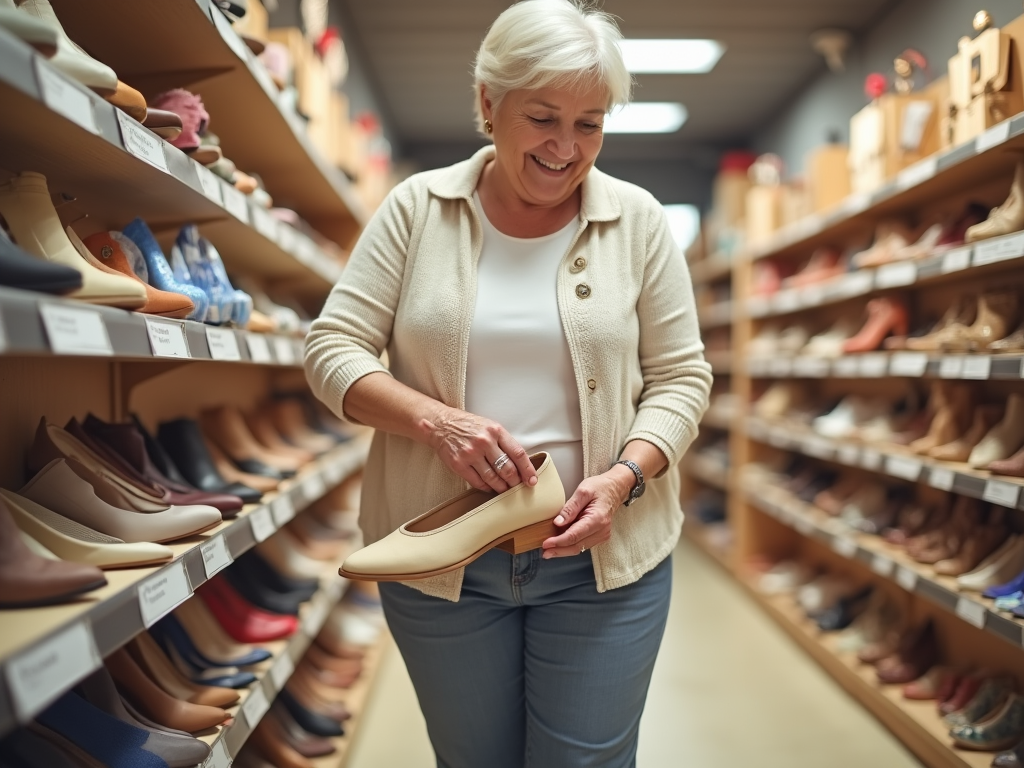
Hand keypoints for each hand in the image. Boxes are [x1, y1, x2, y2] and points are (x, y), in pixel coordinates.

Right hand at [421, 407, 537, 492]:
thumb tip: (520, 463)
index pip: (518, 453)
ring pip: (493, 478)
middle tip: (517, 486)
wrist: (442, 425)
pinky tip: (490, 487)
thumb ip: (504, 442)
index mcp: (495, 431)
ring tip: (505, 489)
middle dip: (515, 481)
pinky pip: (478, 482)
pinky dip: (487, 488)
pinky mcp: (459, 464)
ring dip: (502, 487)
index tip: (532, 480)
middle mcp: (484, 442)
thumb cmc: (468, 426)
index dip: (527, 469)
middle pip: (507, 469)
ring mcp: (471, 454)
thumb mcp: (490, 426)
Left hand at [541, 465, 633, 558]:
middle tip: (545, 552)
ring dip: (564, 550)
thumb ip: (570, 507)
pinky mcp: (599, 536)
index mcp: (597, 519)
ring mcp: (602, 535)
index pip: (574, 535)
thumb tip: (558, 522)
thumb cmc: (599, 487)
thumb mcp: (583, 491)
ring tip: (549, 550)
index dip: (559, 542)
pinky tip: (560, 544)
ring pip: (579, 548)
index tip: (546, 544)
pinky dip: (570, 545)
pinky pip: (583, 544)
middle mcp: (601, 530)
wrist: (614, 489)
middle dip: (559, 550)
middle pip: (577, 546)